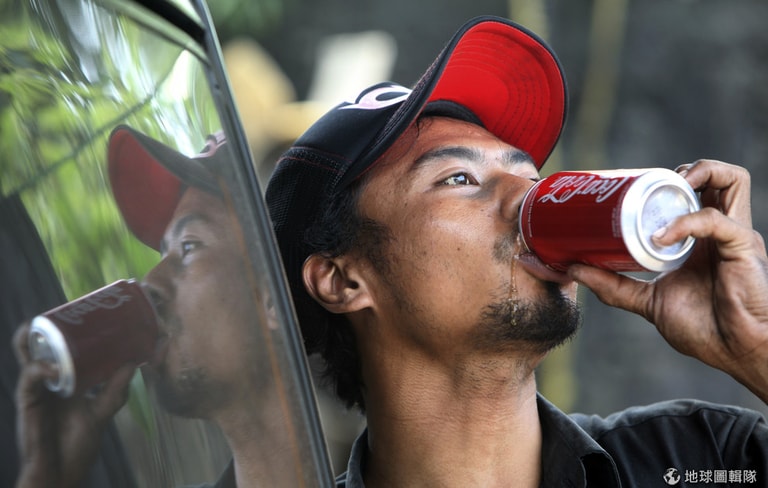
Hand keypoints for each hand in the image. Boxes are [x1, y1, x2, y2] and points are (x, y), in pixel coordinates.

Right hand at [14, 322, 134, 487]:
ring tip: (45, 322)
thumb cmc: (76, 445)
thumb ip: (116, 390)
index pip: (60, 347)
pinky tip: (56, 369)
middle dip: (47, 324)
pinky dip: (41, 370)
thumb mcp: (101, 412)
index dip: (66, 328)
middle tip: (64, 308)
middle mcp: (48, 380)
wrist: (60, 474)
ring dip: (34, 337)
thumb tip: (134, 363)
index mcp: (64, 379)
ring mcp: (37, 389)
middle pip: (39, 345)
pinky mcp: (28, 402)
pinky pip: (30, 378)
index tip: (83, 309)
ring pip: (27, 354)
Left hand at [568, 160, 767, 402]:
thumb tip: (572, 269)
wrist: (737, 354)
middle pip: (715, 176)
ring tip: (665, 192)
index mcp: (702, 239)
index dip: (667, 182)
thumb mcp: (649, 302)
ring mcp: (735, 235)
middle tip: (648, 187)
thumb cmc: (706, 330)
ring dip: (696, 174)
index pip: (694, 191)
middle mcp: (721, 231)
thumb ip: (614, 287)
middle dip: (683, 171)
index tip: (630, 187)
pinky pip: (716, 220)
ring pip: (732, 179)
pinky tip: (660, 238)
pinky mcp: (743, 247)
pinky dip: (684, 222)